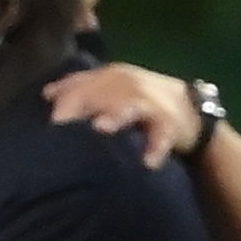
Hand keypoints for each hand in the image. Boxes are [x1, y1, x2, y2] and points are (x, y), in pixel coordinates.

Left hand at [46, 63, 203, 166]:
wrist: (193, 108)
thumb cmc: (143, 101)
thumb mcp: (114, 87)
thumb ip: (81, 88)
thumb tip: (47, 94)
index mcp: (111, 76)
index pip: (81, 85)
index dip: (64, 101)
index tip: (50, 123)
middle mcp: (128, 85)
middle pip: (98, 94)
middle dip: (80, 107)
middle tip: (63, 127)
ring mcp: (148, 103)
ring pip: (128, 107)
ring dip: (115, 116)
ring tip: (101, 128)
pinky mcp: (168, 122)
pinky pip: (160, 136)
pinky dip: (155, 148)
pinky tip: (148, 164)